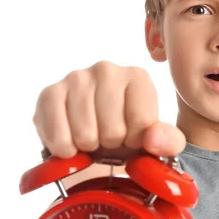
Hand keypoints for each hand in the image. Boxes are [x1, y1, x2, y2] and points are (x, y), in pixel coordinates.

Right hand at [33, 61, 186, 159]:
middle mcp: (107, 69)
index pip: (142, 123)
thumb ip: (168, 141)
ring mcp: (76, 78)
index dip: (136, 141)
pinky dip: (65, 150)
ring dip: (88, 147)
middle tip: (109, 138)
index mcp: (138, 77)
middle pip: (112, 130)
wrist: (94, 140)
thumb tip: (152, 139)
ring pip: (85, 135)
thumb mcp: (156, 142)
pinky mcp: (49, 93)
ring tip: (92, 136)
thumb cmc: (128, 137)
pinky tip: (71, 140)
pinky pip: (58, 136)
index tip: (132, 136)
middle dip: (111, 144)